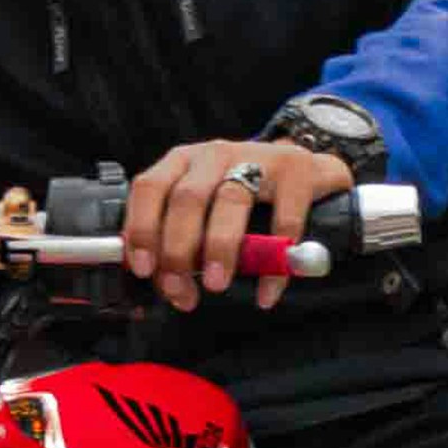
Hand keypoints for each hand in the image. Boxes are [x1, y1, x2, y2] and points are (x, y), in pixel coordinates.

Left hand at [121, 135, 360, 309]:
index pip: (149, 188)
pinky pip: (284, 220)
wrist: (305, 169)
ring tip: (215, 284)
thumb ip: (181, 240)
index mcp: (182, 162)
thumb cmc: (243, 196)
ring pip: (230, 200)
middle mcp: (214, 155)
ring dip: (218, 248)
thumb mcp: (205, 206)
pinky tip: (266, 292)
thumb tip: (169, 287)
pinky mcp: (297, 171)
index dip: (141, 228)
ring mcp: (257, 158)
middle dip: (177, 248)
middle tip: (179, 288)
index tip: (144, 269)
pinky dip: (274, 263)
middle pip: (187, 197)